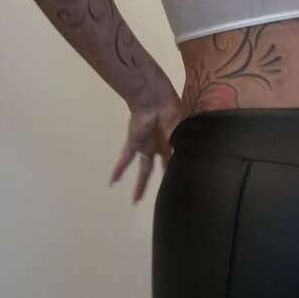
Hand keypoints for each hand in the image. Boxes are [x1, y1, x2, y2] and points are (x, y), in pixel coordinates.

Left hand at [109, 83, 181, 204]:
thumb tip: (185, 165)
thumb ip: (182, 148)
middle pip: (160, 167)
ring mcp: (146, 144)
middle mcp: (161, 144)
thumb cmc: (172, 111)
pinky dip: (119, 169)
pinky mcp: (134, 142)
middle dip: (162, 180)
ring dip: (140, 184)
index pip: (176, 159)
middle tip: (162, 195)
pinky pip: (126, 158)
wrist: (156, 97)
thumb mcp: (183, 131)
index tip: (179, 182)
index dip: (176, 170)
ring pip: (144, 169)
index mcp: (174, 139)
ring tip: (136, 199)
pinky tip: (113, 182)